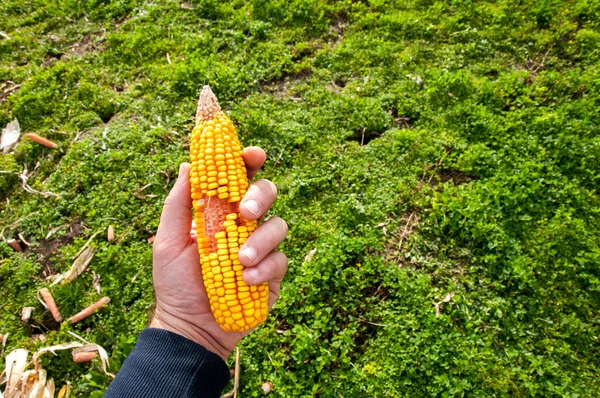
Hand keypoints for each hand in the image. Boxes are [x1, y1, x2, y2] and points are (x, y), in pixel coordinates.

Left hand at [150, 147, 287, 359]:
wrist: (189, 326)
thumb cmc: (174, 282)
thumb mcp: (168, 240)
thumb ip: (179, 204)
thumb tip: (189, 165)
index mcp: (220, 211)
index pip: (240, 177)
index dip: (250, 161)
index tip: (253, 155)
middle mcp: (244, 225)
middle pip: (267, 193)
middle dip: (260, 196)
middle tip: (245, 212)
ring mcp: (261, 248)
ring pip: (279, 225)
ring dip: (260, 240)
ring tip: (240, 261)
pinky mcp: (272, 274)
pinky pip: (280, 260)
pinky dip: (264, 268)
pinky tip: (245, 281)